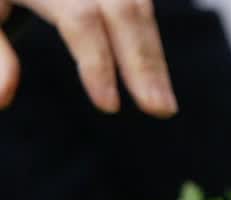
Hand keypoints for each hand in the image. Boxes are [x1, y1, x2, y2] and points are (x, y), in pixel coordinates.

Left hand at [0, 0, 176, 116]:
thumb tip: (3, 99)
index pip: (82, 19)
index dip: (97, 62)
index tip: (108, 105)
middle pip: (124, 12)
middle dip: (144, 63)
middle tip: (161, 109)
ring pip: (140, 8)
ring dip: (155, 58)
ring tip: (165, 102)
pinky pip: (140, 4)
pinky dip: (149, 40)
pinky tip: (157, 73)